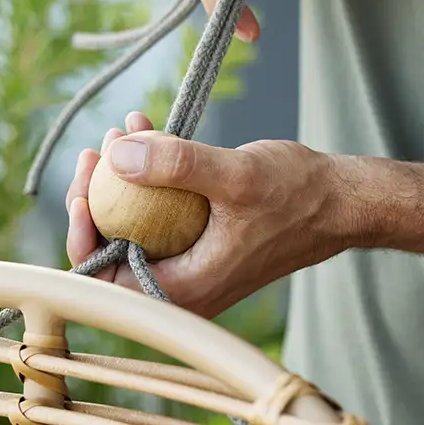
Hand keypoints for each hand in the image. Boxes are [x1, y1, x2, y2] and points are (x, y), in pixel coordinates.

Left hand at [66, 114, 355, 317]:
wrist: (342, 204)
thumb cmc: (298, 195)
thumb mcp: (236, 175)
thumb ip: (175, 165)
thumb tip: (116, 155)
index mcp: (182, 293)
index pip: (103, 279)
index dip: (81, 235)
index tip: (81, 189)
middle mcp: (180, 290)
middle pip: (110, 251)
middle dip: (96, 198)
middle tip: (96, 151)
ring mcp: (188, 268)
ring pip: (132, 230)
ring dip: (121, 180)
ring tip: (122, 131)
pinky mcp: (197, 246)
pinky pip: (157, 217)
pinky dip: (149, 179)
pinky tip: (147, 133)